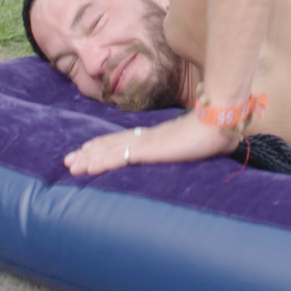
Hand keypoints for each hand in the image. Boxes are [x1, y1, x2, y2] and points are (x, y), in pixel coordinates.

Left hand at [63, 112, 239, 175]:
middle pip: (112, 143)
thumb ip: (191, 146)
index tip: (89, 150)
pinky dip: (100, 162)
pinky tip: (87, 168)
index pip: (125, 139)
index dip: (105, 145)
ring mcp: (147, 143)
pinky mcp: (148, 150)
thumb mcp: (199, 142)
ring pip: (109, 151)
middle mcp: (148, 137)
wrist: (221, 122)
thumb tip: (196, 148)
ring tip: (70, 166)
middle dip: (89, 152)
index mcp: (158, 136)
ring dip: (88, 159)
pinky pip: (119, 158)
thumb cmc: (217, 133)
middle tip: (69, 160)